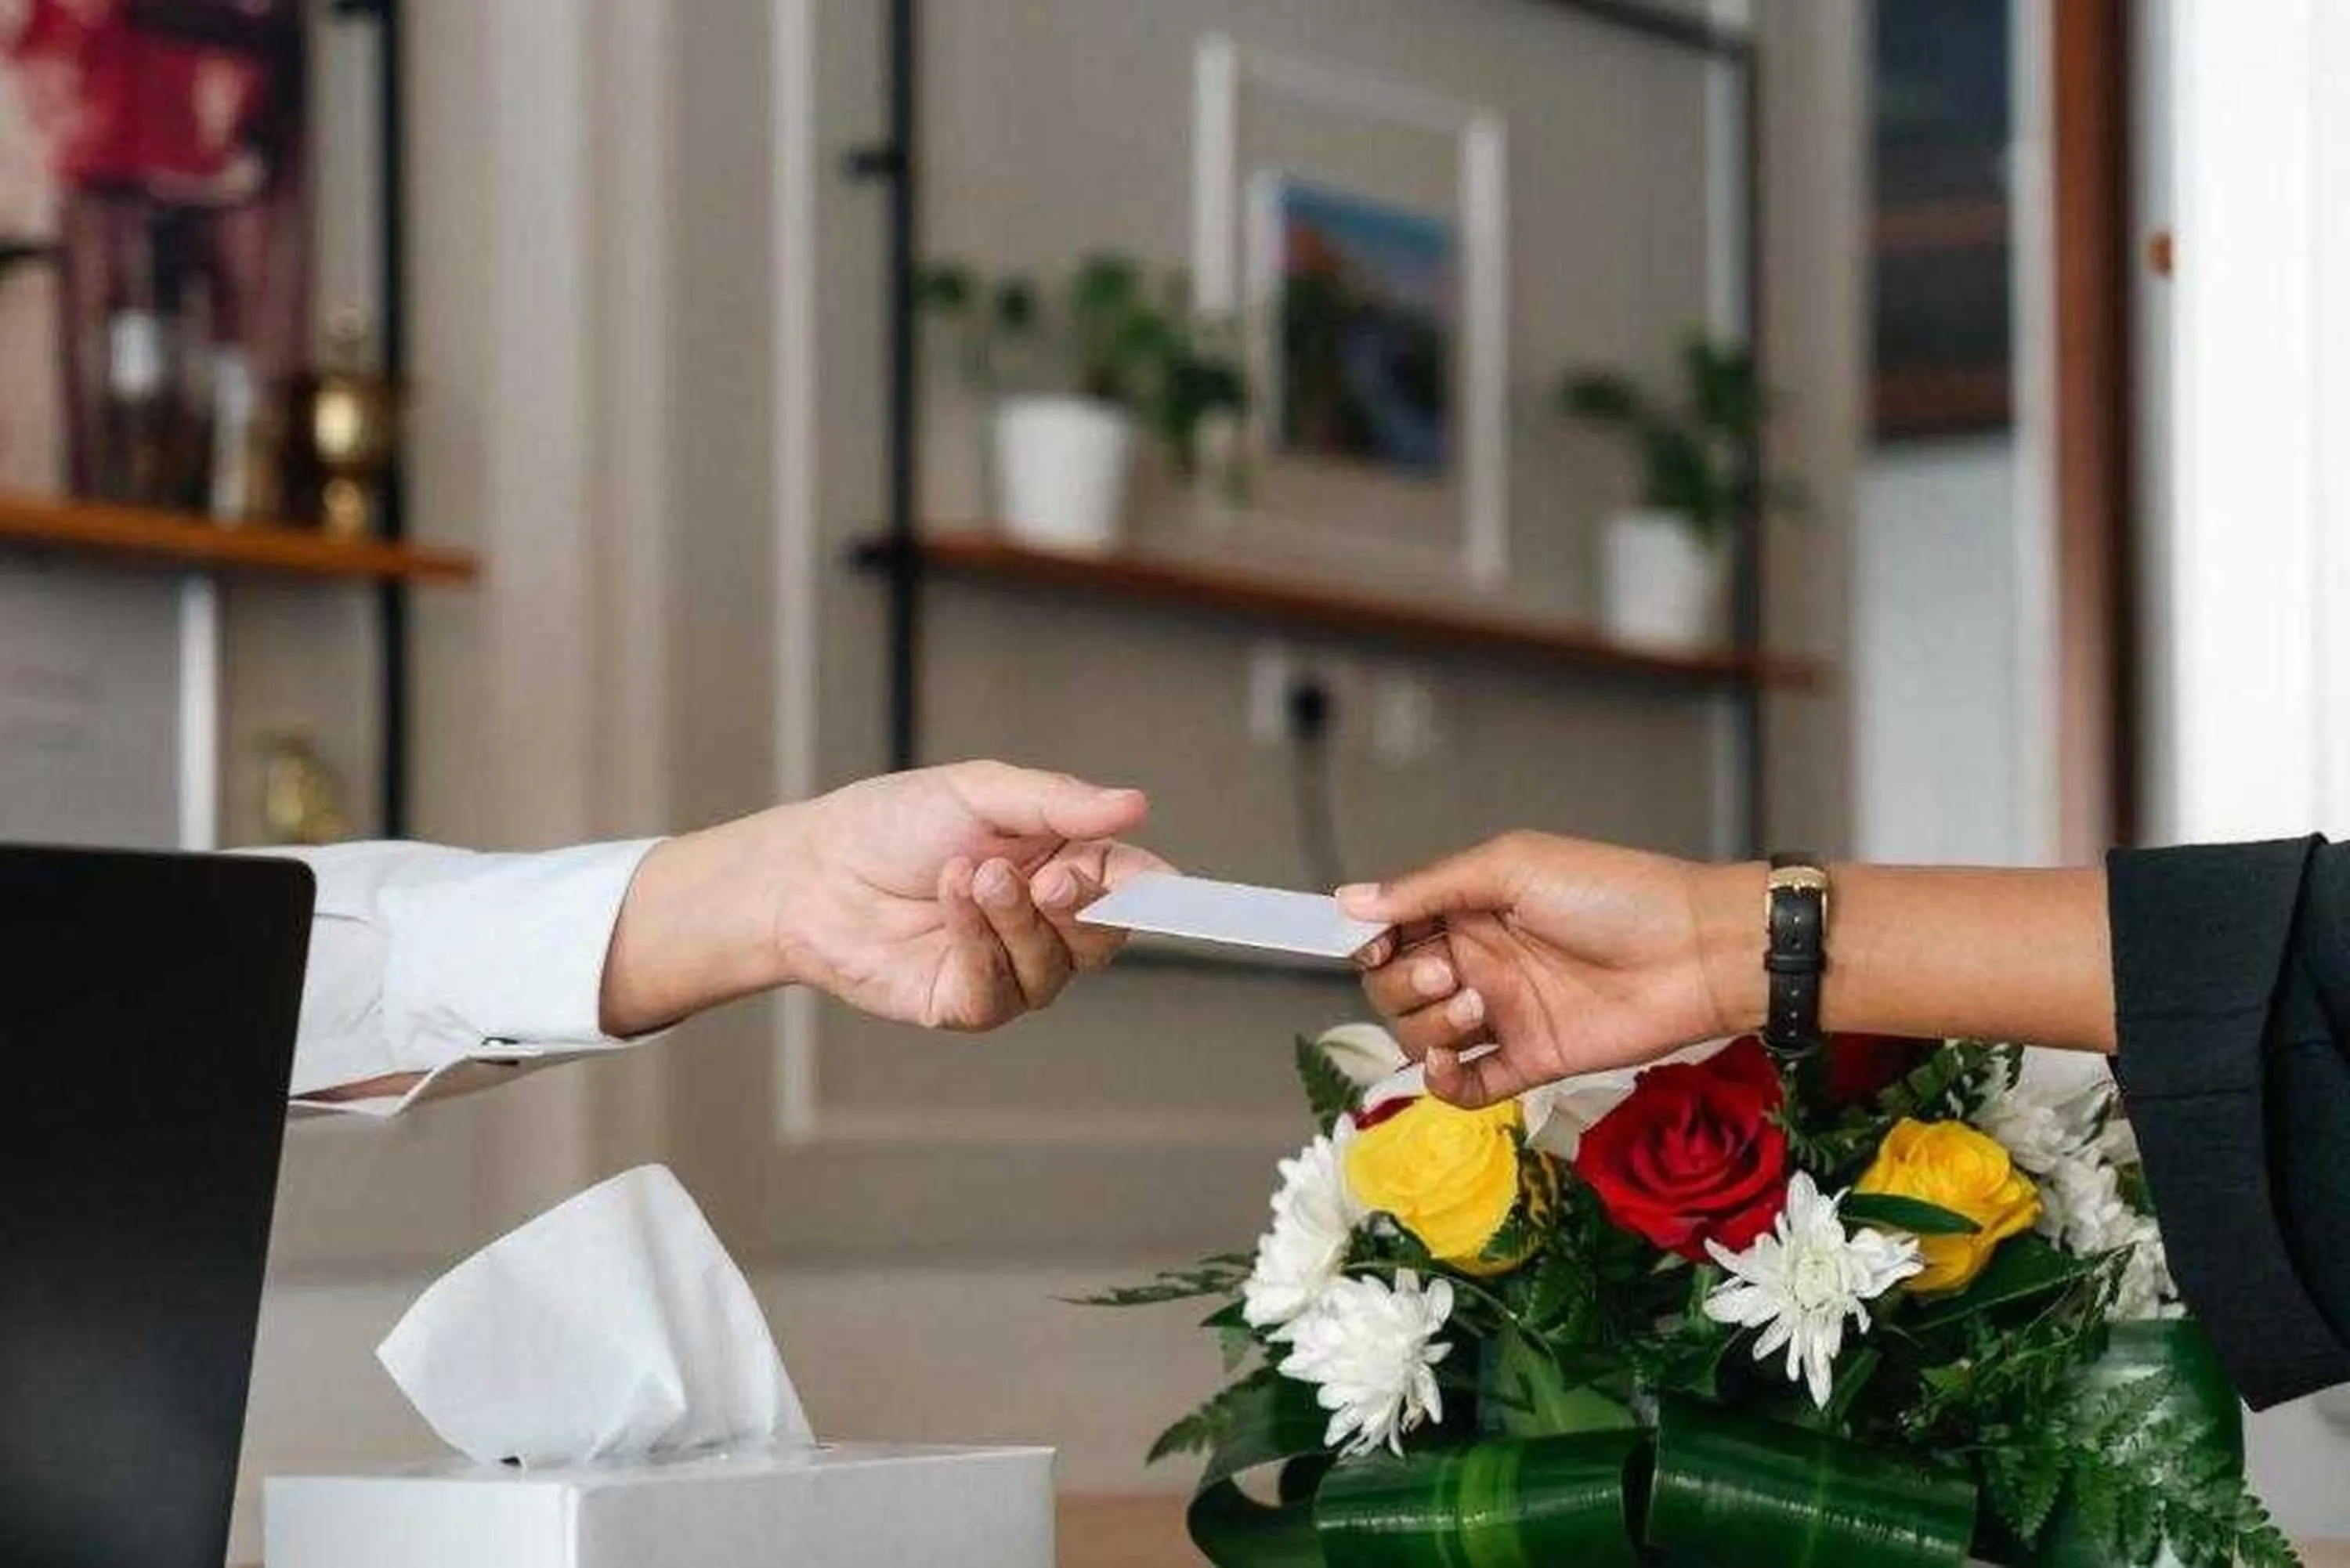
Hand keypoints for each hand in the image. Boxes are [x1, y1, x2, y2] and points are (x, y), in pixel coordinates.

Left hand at [602, 760, 1169, 1033]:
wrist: (813, 870)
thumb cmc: (893, 823)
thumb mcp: (981, 791)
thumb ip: (1059, 802)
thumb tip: (1136, 805)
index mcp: (1062, 862)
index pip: (1131, 886)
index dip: (1154, 891)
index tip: (1168, 887)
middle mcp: (1044, 921)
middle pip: (1106, 936)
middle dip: (1083, 904)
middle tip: (1048, 871)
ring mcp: (1009, 968)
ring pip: (1056, 965)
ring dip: (1018, 915)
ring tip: (971, 872)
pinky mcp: (967, 1003)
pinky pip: (1001, 990)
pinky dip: (980, 941)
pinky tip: (950, 900)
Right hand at [1337, 833, 1765, 1107]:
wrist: (1694, 953)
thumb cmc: (1612, 894)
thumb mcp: (1511, 867)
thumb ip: (1429, 888)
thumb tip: (1348, 902)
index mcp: (1470, 909)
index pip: (1392, 933)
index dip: (1370, 943)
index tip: (1374, 946)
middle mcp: (1478, 962)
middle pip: (1395, 988)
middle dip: (1402, 984)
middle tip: (1447, 973)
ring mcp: (1502, 1015)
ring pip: (1421, 1037)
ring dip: (1430, 1026)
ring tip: (1478, 1004)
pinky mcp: (1528, 1061)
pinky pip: (1464, 1087)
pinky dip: (1442, 1084)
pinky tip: (1451, 1064)